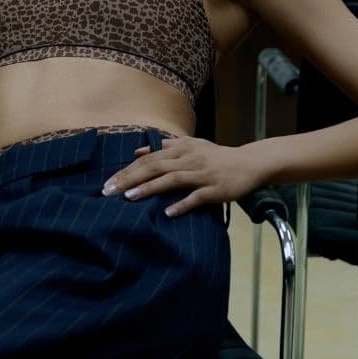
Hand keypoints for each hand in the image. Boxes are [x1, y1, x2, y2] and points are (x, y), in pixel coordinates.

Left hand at [101, 136, 264, 216]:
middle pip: (155, 168)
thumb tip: (139, 151)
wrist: (249, 164)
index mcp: (182, 149)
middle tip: (109, 191)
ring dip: (150, 188)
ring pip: (172, 180)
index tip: (108, 182)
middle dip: (130, 178)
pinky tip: (167, 213)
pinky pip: (196, 197)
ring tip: (129, 197)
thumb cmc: (217, 156)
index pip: (149, 159)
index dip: (127, 170)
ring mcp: (203, 175)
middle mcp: (190, 160)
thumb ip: (165, 147)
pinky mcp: (215, 190)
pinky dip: (182, 204)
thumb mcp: (191, 145)